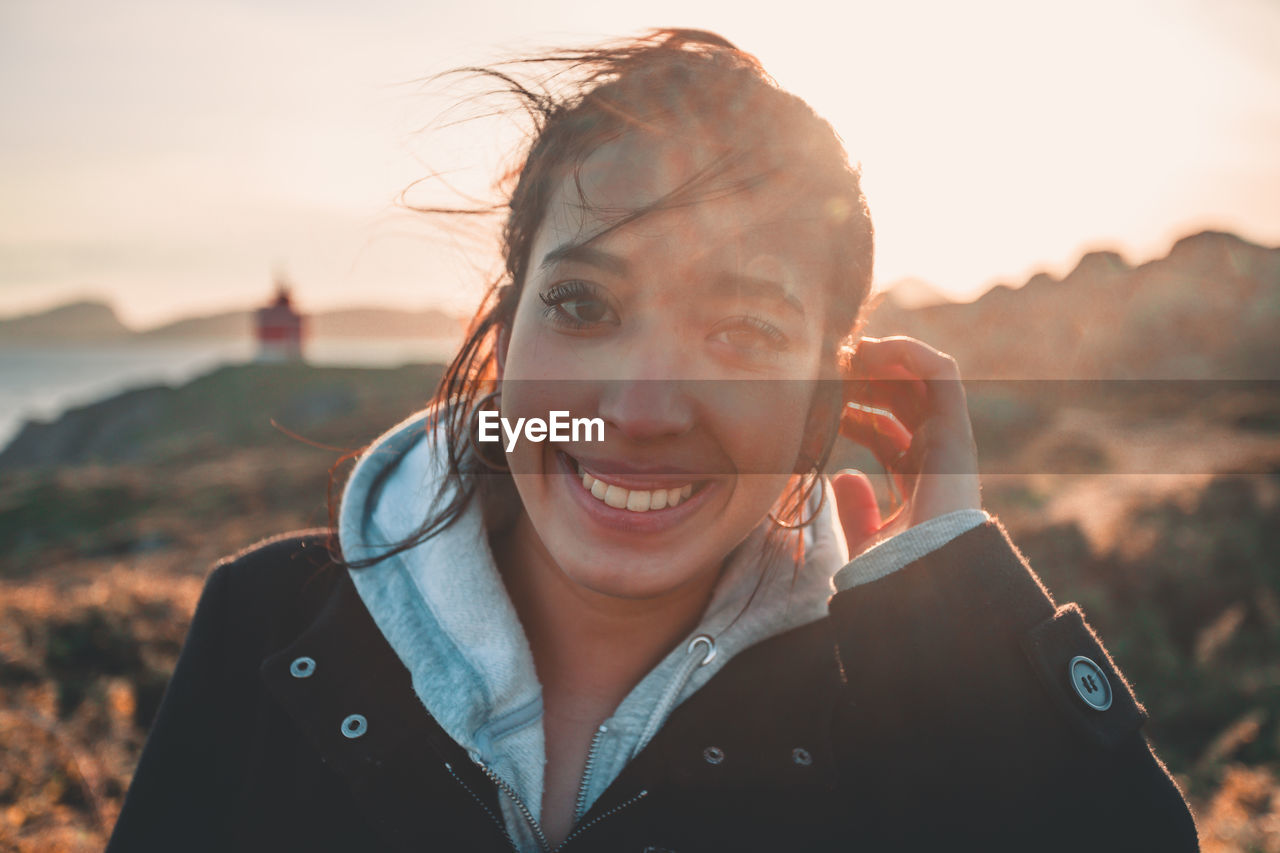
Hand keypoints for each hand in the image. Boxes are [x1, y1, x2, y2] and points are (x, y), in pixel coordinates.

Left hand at [831, 336, 981, 557]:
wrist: (920, 581)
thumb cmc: (893, 570)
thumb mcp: (867, 539)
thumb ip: (857, 511)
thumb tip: (845, 478)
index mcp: (917, 481)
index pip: (886, 432)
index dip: (855, 412)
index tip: (821, 403)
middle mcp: (935, 456)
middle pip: (901, 402)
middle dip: (865, 380)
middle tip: (830, 370)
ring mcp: (947, 440)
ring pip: (919, 381)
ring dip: (883, 360)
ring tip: (846, 354)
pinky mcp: (953, 427)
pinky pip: (942, 374)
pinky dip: (911, 353)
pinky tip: (873, 349)